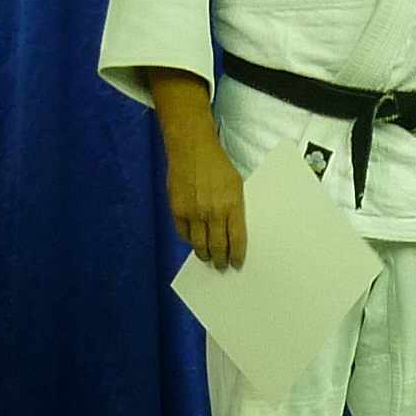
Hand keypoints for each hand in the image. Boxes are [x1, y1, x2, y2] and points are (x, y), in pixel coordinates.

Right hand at [149, 71, 246, 268]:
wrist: (192, 149)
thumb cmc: (217, 165)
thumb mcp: (236, 184)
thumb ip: (234, 208)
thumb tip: (232, 231)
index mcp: (232, 205)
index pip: (237, 239)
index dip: (237, 255)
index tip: (237, 264)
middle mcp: (213, 212)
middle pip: (218, 246)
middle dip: (220, 259)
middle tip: (221, 266)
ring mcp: (194, 212)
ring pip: (199, 244)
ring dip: (204, 254)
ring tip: (207, 258)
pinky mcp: (177, 209)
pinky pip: (183, 234)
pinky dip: (189, 240)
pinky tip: (193, 242)